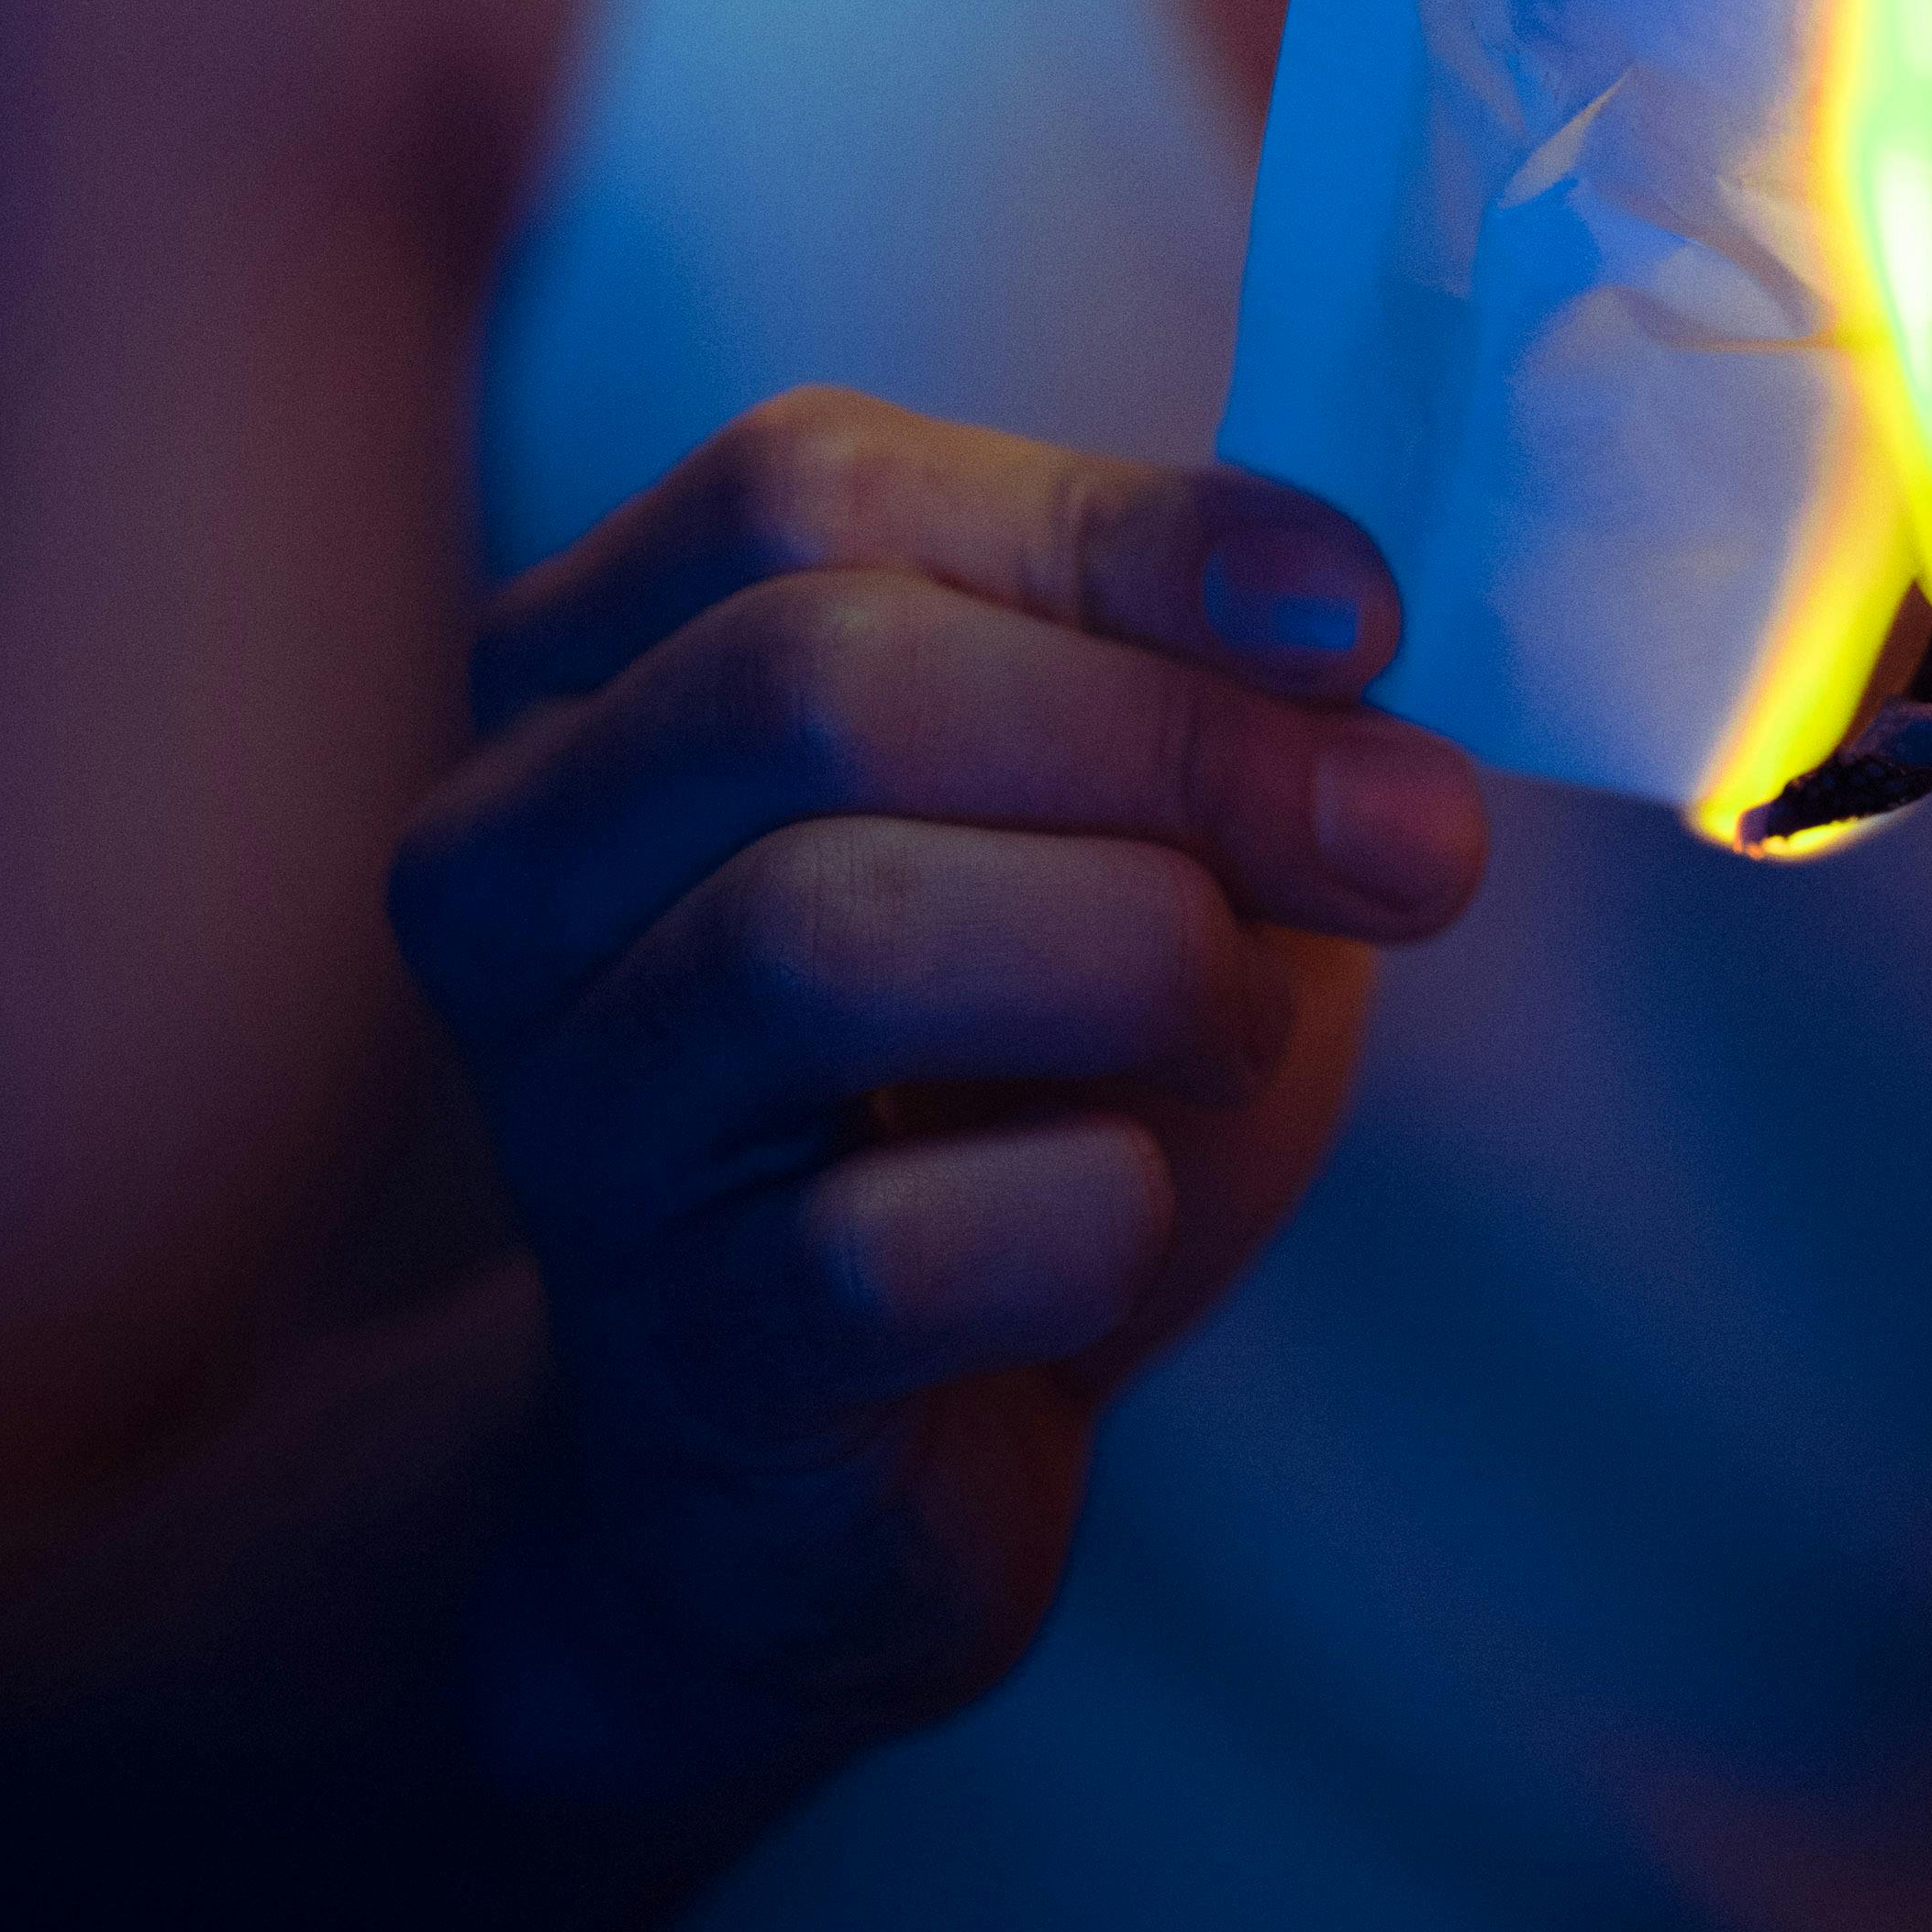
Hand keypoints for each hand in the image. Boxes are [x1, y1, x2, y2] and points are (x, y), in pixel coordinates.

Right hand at [390, 386, 1481, 1781]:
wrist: (864, 1445)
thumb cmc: (996, 1060)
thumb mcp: (1100, 809)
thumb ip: (1191, 672)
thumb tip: (1350, 632)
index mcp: (592, 661)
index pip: (806, 486)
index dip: (1119, 527)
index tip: (1366, 621)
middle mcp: (515, 860)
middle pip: (819, 683)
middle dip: (1173, 742)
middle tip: (1417, 842)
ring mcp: (568, 1116)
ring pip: (827, 935)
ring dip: (1141, 958)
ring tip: (1251, 1023)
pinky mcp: (667, 1354)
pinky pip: (889, 1242)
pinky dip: (1088, 1211)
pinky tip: (1123, 1214)